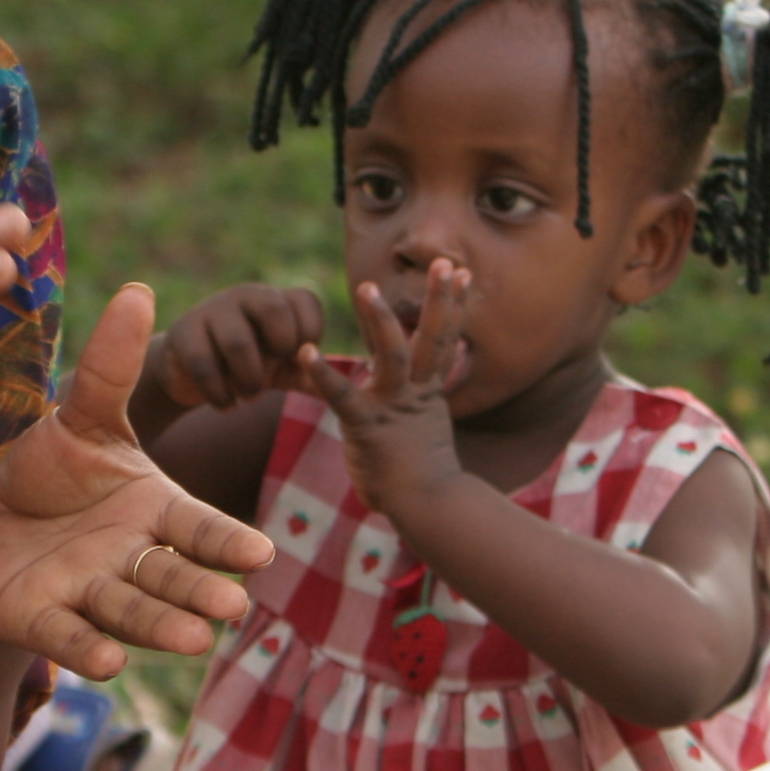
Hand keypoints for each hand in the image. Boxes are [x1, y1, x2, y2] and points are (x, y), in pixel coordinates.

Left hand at [0, 283, 275, 677]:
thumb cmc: (50, 472)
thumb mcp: (81, 418)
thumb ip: (110, 368)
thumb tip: (140, 289)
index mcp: (152, 510)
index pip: (197, 527)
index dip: (225, 541)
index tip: (261, 553)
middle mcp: (130, 558)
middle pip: (172, 577)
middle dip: (200, 593)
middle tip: (232, 608)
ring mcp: (88, 592)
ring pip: (131, 611)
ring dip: (160, 626)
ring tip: (193, 639)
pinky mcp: (40, 619)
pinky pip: (67, 636)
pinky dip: (87, 649)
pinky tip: (109, 662)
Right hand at [148, 283, 324, 410]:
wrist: (190, 373)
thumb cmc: (249, 367)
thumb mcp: (284, 369)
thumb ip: (314, 373)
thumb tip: (359, 386)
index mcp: (275, 300)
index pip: (306, 301)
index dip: (310, 335)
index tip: (298, 360)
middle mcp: (245, 296)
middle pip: (274, 310)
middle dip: (279, 351)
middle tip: (273, 377)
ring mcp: (211, 311)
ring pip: (238, 342)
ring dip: (249, 380)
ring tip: (249, 397)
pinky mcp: (183, 332)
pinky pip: (203, 363)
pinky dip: (219, 393)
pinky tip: (226, 406)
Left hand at [302, 260, 471, 512]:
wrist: (426, 508)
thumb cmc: (421, 480)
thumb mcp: (423, 436)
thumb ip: (417, 414)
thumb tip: (419, 409)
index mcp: (428, 393)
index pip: (445, 342)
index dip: (454, 307)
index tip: (463, 274)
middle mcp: (415, 393)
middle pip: (433, 338)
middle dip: (439, 299)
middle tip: (444, 261)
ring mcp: (392, 408)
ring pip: (393, 355)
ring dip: (381, 320)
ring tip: (368, 287)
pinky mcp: (366, 427)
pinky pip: (343, 396)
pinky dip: (323, 374)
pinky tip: (306, 352)